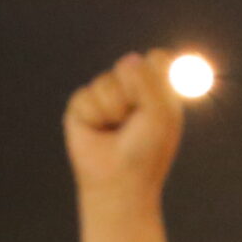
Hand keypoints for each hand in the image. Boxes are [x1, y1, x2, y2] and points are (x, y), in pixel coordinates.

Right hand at [64, 51, 184, 202]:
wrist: (119, 182)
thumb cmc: (145, 152)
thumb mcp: (159, 113)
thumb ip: (150, 79)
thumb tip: (129, 58)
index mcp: (156, 89)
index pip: (155, 59)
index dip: (156, 75)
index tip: (157, 100)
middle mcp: (130, 89)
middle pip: (130, 63)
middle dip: (134, 92)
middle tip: (136, 120)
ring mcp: (104, 96)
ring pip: (106, 81)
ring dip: (114, 108)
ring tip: (116, 130)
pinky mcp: (82, 107)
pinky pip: (86, 96)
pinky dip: (95, 116)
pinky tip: (98, 132)